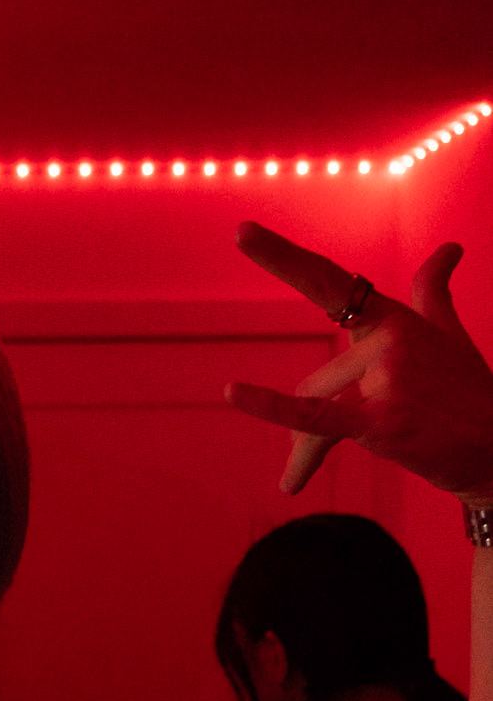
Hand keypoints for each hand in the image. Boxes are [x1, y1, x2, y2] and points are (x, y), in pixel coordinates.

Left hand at [226, 222, 492, 497]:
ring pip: (315, 411)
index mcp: (392, 318)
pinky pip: (316, 416)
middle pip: (315, 383)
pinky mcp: (382, 422)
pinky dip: (271, 406)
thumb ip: (433, 292)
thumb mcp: (449, 336)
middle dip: (315, 422)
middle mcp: (387, 339)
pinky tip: (231, 391)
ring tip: (325, 468)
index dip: (281, 257)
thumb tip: (449, 248)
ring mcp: (386, 379)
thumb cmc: (469, 393)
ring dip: (308, 450)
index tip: (240, 232)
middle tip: (346, 444)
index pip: (326, 281)